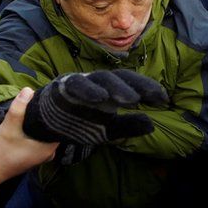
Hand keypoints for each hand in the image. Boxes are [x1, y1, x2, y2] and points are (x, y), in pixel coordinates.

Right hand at [0, 87, 58, 196]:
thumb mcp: (8, 128)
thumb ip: (19, 109)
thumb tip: (29, 90)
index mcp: (49, 149)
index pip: (60, 126)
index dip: (56, 112)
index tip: (51, 98)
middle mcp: (47, 153)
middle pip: (51, 129)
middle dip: (45, 115)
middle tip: (40, 99)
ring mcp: (37, 155)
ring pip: (42, 133)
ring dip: (37, 122)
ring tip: (33, 106)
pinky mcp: (28, 154)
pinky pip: (35, 138)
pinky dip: (32, 129)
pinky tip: (25, 120)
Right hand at [23, 70, 168, 147]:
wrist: (43, 126)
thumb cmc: (77, 122)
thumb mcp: (106, 129)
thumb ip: (127, 126)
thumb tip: (152, 125)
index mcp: (109, 90)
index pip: (131, 84)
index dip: (147, 89)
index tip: (163, 99)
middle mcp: (97, 82)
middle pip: (120, 78)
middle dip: (137, 86)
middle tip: (152, 97)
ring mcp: (80, 81)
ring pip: (101, 79)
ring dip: (116, 88)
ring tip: (131, 100)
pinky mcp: (63, 86)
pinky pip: (77, 84)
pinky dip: (88, 90)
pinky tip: (99, 98)